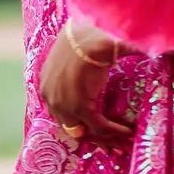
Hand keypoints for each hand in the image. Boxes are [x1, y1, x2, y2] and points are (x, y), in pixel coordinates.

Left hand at [39, 22, 131, 146]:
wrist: (89, 35)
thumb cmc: (84, 39)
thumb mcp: (75, 58)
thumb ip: (79, 73)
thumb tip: (92, 76)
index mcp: (46, 86)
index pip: (59, 112)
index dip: (77, 121)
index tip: (94, 126)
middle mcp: (50, 98)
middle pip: (69, 125)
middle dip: (89, 133)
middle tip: (108, 138)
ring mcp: (63, 104)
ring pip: (83, 129)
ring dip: (103, 135)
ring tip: (120, 137)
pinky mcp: (80, 107)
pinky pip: (99, 126)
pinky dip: (114, 130)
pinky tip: (127, 131)